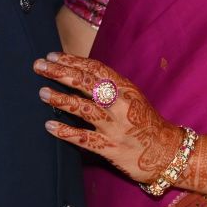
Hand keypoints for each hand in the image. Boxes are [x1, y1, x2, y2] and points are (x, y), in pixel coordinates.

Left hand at [33, 52, 183, 185]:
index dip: (72, 60)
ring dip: (61, 99)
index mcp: (124, 88)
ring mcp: (114, 126)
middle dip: (61, 72)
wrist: (166, 151)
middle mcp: (119, 104)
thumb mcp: (131, 96)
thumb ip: (109, 86)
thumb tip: (80, 72)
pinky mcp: (111, 148)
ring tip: (42, 92)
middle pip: (86, 83)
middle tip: (39, 66)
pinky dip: (66, 131)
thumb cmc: (145, 122)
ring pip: (84, 109)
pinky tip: (49, 125)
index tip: (52, 55)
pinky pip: (84, 139)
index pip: (94, 69)